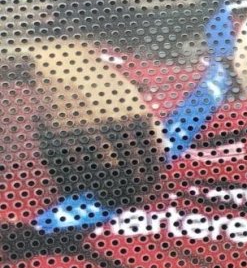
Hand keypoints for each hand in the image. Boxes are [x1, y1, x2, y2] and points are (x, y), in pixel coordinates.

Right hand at [18, 41, 162, 206]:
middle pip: (132, 171)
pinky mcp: (60, 136)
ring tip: (111, 201)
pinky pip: (75, 170)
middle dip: (133, 190)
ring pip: (105, 175)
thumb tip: (164, 154)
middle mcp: (115, 126)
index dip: (152, 178)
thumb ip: (147, 126)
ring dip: (109, 192)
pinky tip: (85, 188)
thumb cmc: (102, 85)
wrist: (62, 66)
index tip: (148, 187)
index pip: (153, 158)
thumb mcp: (131, 98)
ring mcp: (87, 132)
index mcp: (138, 116)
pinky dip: (81, 185)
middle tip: (130, 200)